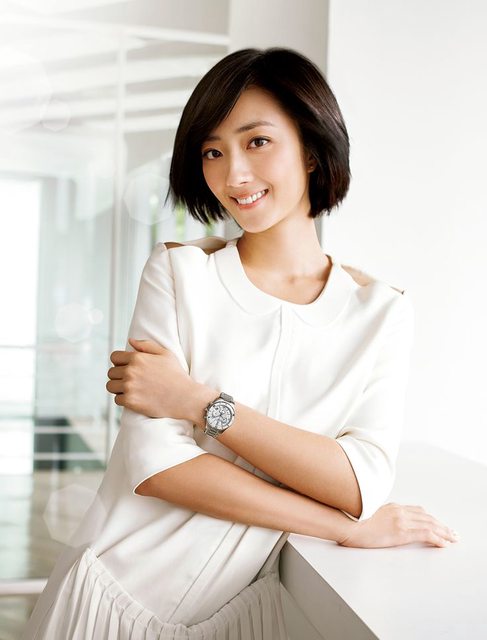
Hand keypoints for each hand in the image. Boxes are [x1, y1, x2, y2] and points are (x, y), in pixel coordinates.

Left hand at [106, 338, 197, 419]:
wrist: (185, 397)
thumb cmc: (176, 375)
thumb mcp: (166, 354)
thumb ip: (146, 345)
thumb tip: (130, 341)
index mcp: (137, 358)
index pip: (114, 357)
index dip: (119, 362)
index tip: (126, 367)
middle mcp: (130, 371)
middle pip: (111, 372)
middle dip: (119, 375)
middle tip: (131, 380)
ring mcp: (129, 387)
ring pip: (110, 386)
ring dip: (118, 387)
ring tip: (130, 389)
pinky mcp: (130, 401)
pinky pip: (117, 399)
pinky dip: (124, 399)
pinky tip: (135, 397)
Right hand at [337, 502, 459, 548]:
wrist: (346, 523)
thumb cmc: (350, 522)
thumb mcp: (367, 516)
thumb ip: (378, 517)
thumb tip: (377, 523)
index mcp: (391, 507)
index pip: (417, 510)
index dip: (430, 518)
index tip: (438, 523)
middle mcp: (398, 510)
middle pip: (427, 517)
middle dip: (441, 525)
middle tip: (452, 533)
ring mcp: (400, 520)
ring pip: (430, 524)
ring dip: (444, 532)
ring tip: (453, 539)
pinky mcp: (401, 531)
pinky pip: (426, 534)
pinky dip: (438, 538)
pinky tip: (444, 544)